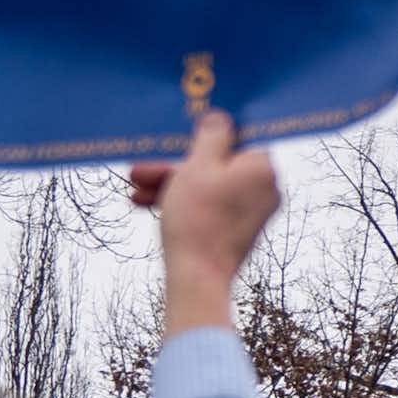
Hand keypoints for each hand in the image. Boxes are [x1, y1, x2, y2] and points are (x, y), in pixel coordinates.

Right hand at [128, 111, 279, 335]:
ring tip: (133, 189)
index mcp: (262, 167)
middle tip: (139, 167)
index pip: (237, 136)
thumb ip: (211, 136)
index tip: (182, 131)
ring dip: (169, 184)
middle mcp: (264, 189)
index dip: (207, 133)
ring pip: (207, 186)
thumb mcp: (196, 166)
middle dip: (174, 165)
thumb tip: (219, 118)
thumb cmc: (198, 218)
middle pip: (216, 164)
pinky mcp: (236, 231)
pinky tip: (145, 204)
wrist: (197, 279)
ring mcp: (251, 212)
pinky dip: (181, 203)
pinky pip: (209, 206)